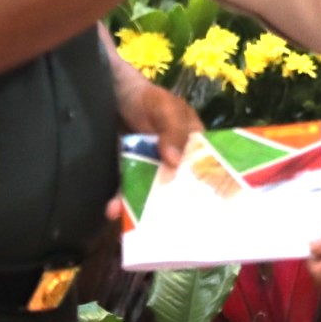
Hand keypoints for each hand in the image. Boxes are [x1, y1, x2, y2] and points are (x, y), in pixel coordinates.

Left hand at [105, 76, 202, 236]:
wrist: (114, 92)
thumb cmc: (150, 98)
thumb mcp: (166, 107)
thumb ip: (173, 129)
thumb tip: (174, 161)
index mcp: (195, 149)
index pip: (207, 174)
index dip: (207, 193)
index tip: (204, 212)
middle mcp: (175, 165)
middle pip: (178, 191)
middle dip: (173, 210)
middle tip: (169, 229)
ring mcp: (151, 171)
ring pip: (151, 195)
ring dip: (142, 211)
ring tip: (134, 223)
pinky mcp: (128, 172)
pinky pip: (127, 190)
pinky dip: (120, 201)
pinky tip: (113, 210)